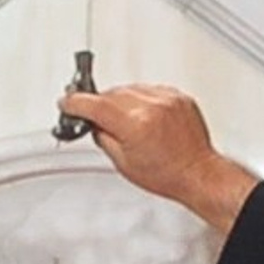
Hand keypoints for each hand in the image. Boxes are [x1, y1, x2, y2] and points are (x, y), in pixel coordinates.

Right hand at [55, 84, 259, 229]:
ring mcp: (167, 99)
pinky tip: (142, 116)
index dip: (76, 103)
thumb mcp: (123, 163)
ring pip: (130, 88)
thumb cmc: (167, 175)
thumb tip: (92, 124)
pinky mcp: (178, 97)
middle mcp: (152, 107)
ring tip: (124, 121)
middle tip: (94, 116)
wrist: (197, 173)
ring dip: (121, 100)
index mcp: (135, 125)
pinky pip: (150, 89)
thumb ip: (103, 137)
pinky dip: (141, 99)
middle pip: (112, 93)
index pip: (96, 105)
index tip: (66, 102)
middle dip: (100, 104)